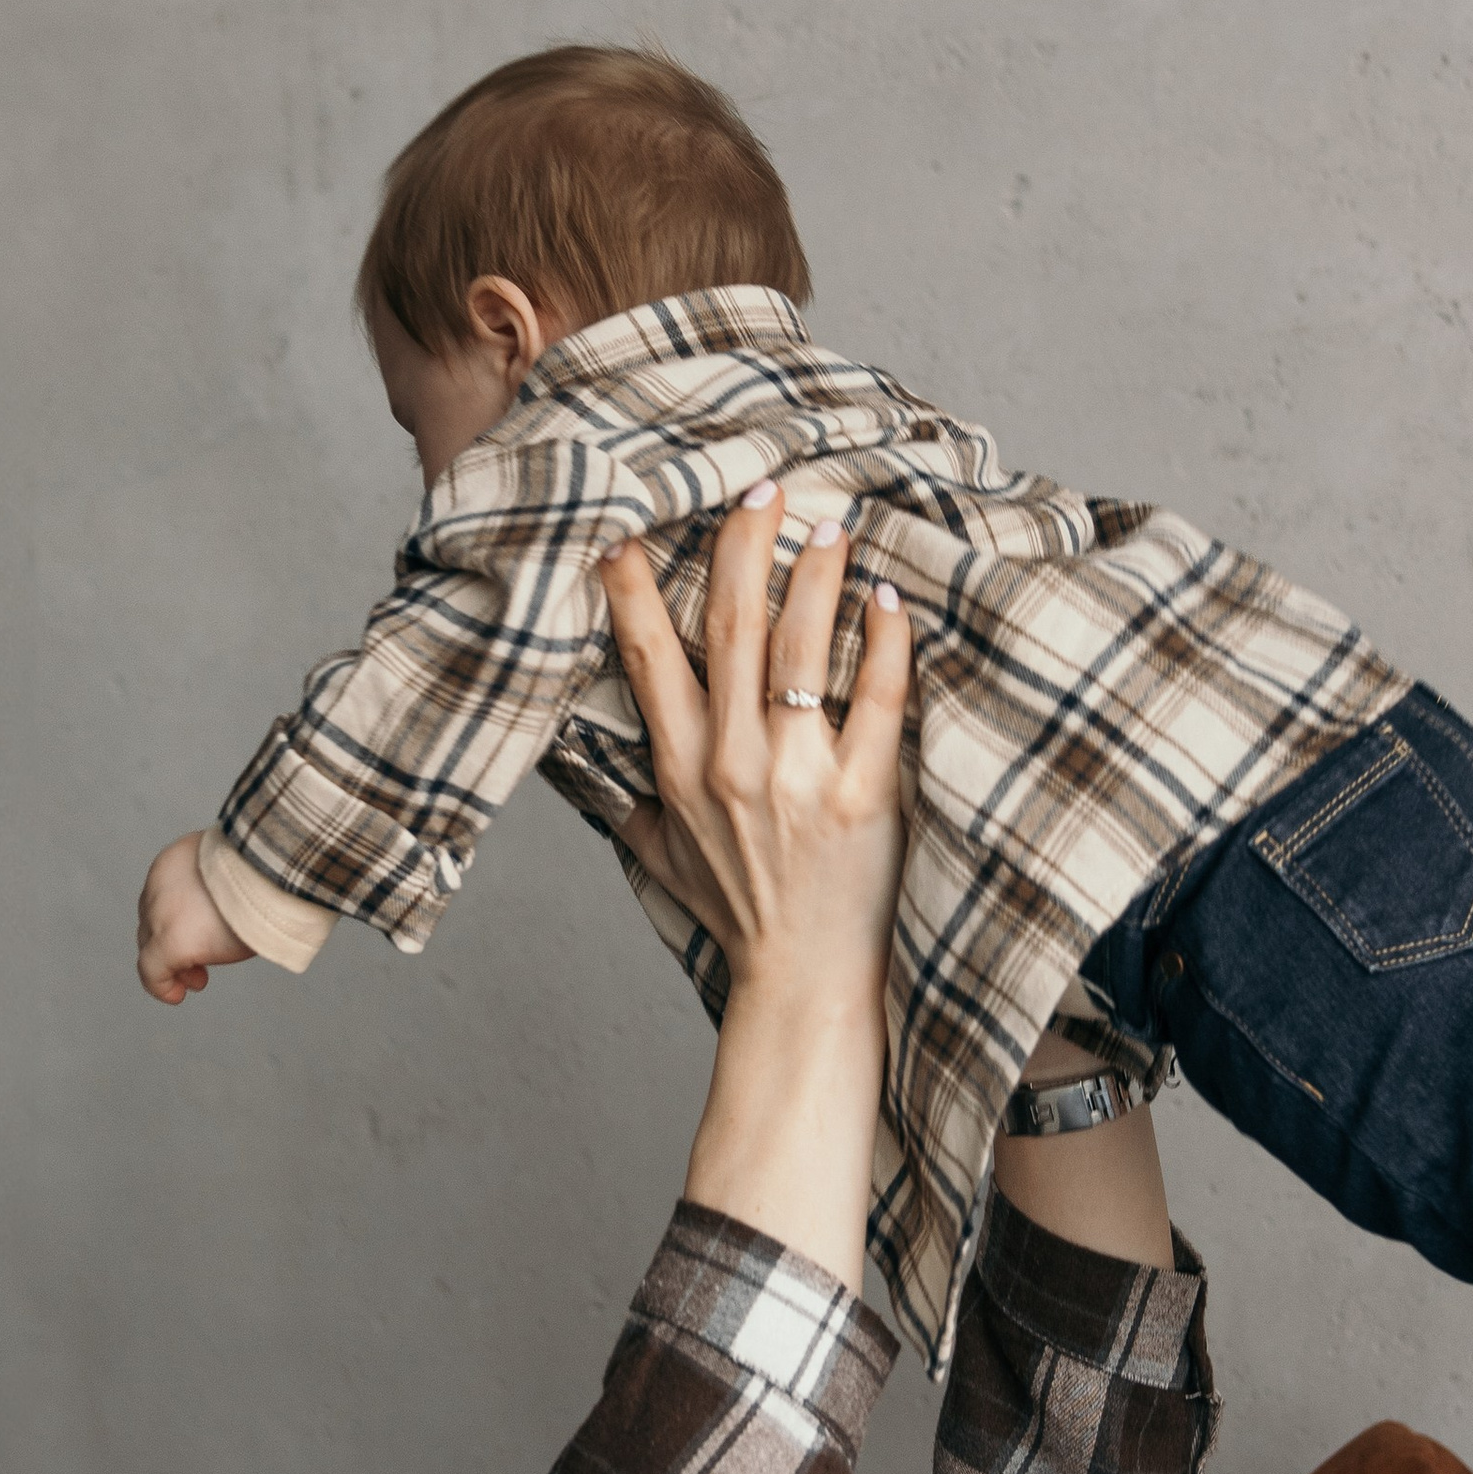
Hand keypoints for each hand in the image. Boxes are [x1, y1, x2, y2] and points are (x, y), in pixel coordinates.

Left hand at [138, 833, 255, 1004]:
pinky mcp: (169, 942)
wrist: (272, 872)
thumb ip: (223, 885)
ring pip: (152, 945)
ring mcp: (161, 914)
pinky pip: (152, 970)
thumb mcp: (235, 870)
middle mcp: (160, 885)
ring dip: (170, 965)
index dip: (176, 918)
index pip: (165, 895)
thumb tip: (234, 905)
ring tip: (195, 982)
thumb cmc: (268, 869)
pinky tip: (175, 996)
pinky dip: (160, 986)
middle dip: (171, 944)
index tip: (197, 932)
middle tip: (197, 967)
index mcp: (176, 861)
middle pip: (154, 922)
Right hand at [602, 490, 909, 1289]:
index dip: (635, 588)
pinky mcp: (865, 803)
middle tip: (760, 486)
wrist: (803, 987)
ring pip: (799, 655)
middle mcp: (732, 768)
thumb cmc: (740, 916)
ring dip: (813, 579)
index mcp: (680, 771)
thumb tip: (582, 752)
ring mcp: (800, 783)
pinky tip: (890, 601)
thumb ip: (626, 797)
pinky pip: (875, 705)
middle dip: (741, 550)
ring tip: (829, 522)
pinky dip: (882, 646)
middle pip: (728, 632)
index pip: (649, 659)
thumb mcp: (661, 857)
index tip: (630, 527)